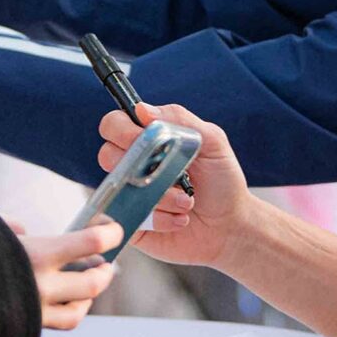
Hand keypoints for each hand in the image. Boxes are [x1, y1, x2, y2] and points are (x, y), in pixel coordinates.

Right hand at [17, 220, 124, 329]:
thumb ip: (11, 226)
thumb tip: (21, 230)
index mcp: (37, 254)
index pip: (93, 242)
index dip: (111, 234)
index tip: (113, 231)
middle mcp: (42, 285)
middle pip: (95, 281)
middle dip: (104, 271)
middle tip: (104, 264)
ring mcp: (37, 310)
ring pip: (82, 307)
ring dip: (91, 293)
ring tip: (88, 282)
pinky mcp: (29, 327)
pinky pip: (65, 322)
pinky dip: (75, 311)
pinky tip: (70, 302)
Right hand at [95, 103, 251, 267]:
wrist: (230, 226)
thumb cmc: (222, 181)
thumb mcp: (212, 142)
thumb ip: (180, 120)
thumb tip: (142, 110)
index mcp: (149, 140)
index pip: (115, 124)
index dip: (122, 129)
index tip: (143, 138)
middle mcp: (134, 165)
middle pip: (107, 155)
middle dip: (141, 166)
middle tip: (173, 174)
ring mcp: (130, 194)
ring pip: (122, 188)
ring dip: (159, 195)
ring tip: (187, 201)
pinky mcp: (131, 222)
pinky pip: (130, 217)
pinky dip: (160, 218)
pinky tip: (180, 219)